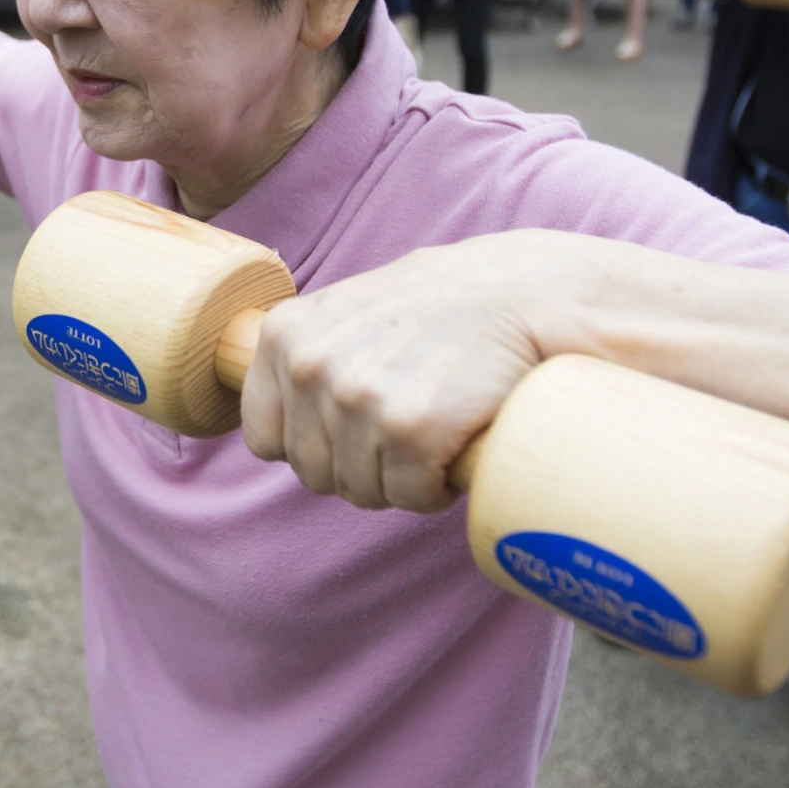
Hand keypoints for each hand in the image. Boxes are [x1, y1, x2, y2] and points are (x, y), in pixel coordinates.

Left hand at [240, 232, 588, 512]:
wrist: (523, 290)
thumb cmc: (441, 305)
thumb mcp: (349, 311)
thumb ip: (308, 356)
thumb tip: (272, 430)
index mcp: (285, 334)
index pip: (266, 439)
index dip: (314, 446)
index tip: (355, 430)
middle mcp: (311, 365)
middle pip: (313, 473)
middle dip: (360, 467)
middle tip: (407, 431)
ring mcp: (358, 399)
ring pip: (361, 490)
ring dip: (400, 478)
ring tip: (434, 433)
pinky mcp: (410, 430)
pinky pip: (409, 496)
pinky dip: (436, 488)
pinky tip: (455, 447)